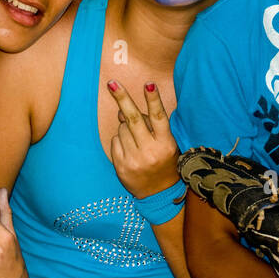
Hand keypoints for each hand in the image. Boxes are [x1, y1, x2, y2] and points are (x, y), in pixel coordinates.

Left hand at [107, 81, 179, 199]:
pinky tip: (129, 149)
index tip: (148, 84)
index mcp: (166, 144)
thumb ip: (150, 126)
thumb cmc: (165, 162)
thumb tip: (123, 111)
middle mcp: (150, 151)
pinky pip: (115, 142)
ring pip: (122, 130)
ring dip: (125, 128)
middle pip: (133, 119)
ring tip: (137, 140)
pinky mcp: (121, 167)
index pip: (158, 117)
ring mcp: (134, 160)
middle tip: (111, 83)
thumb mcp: (167, 144)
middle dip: (122, 98)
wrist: (158, 195)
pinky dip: (120, 140)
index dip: (153, 100)